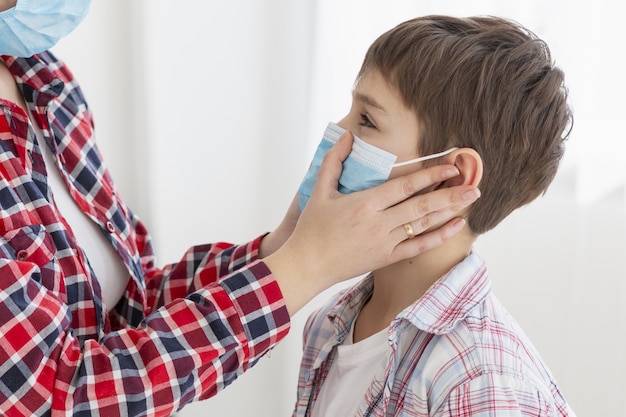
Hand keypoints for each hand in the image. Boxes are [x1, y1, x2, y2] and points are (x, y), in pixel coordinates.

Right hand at [264, 130, 479, 314]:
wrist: (307, 264)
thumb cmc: (312, 227)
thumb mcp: (320, 190)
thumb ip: (334, 161)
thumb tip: (348, 136)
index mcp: (364, 204)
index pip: (404, 186)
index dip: (429, 175)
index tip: (449, 166)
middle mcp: (379, 223)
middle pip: (421, 206)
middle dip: (450, 194)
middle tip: (474, 184)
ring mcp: (385, 242)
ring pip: (424, 225)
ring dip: (450, 211)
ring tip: (471, 200)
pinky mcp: (387, 258)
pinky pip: (418, 247)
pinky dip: (439, 237)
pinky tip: (456, 226)